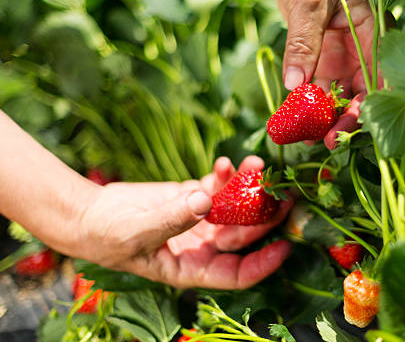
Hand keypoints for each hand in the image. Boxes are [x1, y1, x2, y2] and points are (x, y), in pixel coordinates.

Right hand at [77, 156, 292, 288]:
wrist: (87, 214)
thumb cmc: (106, 236)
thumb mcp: (136, 232)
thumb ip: (171, 218)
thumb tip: (205, 201)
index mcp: (192, 268)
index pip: (236, 273)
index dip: (262, 263)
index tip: (285, 246)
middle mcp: (202, 247)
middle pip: (243, 236)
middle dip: (264, 216)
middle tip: (282, 194)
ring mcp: (199, 221)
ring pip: (234, 208)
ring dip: (247, 188)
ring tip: (256, 164)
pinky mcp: (191, 198)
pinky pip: (217, 188)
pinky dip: (224, 176)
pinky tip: (227, 162)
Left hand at [276, 0, 376, 148]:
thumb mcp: (308, 3)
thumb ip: (303, 43)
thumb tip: (296, 86)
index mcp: (375, 33)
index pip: (382, 77)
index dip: (370, 105)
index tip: (349, 125)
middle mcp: (364, 50)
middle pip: (362, 94)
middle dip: (346, 119)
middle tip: (326, 142)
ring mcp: (344, 57)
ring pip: (340, 96)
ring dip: (325, 118)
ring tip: (308, 138)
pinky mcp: (325, 61)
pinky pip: (318, 90)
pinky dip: (308, 106)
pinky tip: (296, 123)